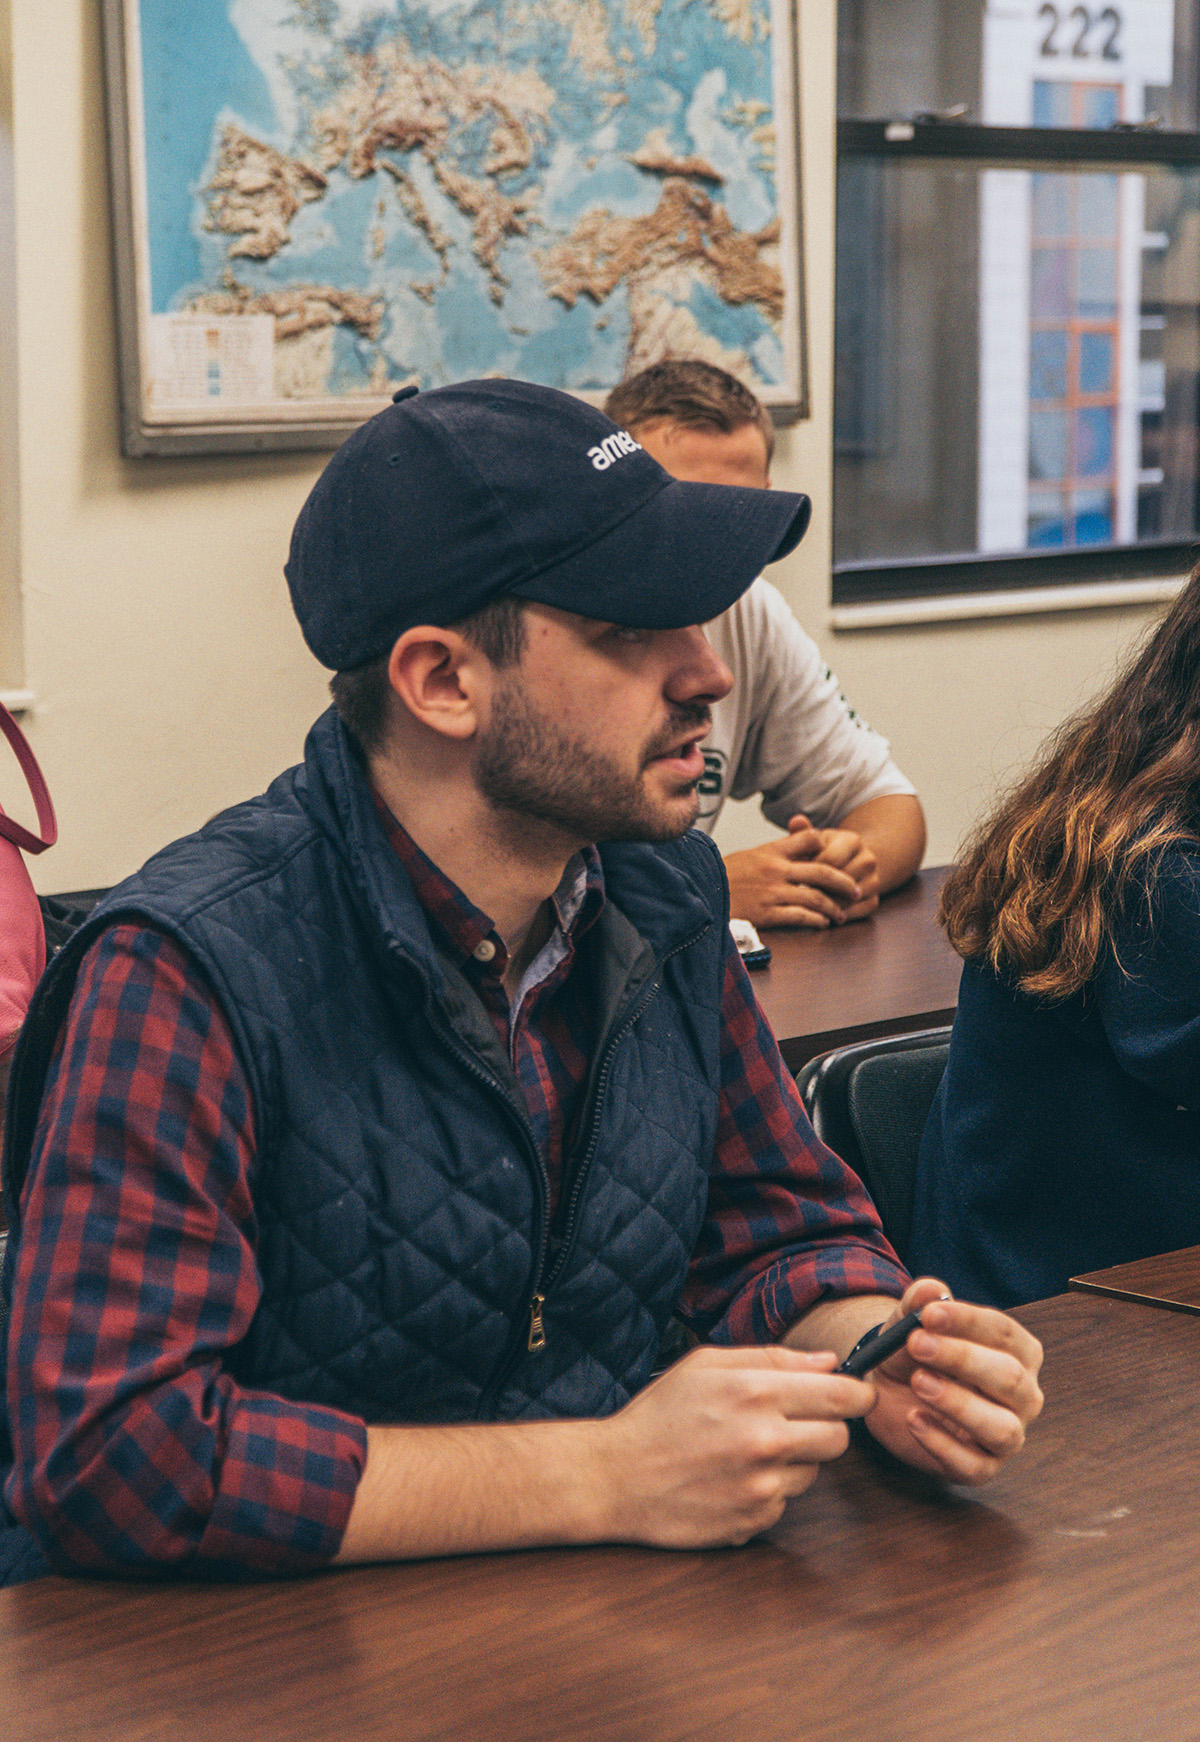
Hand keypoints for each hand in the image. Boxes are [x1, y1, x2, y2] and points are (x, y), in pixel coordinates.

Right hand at [594, 1344, 873, 1547]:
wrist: (617, 1478)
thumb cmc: (659, 1415)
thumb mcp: (706, 1365)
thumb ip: (772, 1358)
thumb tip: (829, 1363)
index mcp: (754, 1393)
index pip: (840, 1396)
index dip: (859, 1394)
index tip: (859, 1394)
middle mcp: (765, 1441)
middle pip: (839, 1437)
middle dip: (827, 1427)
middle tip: (796, 1422)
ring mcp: (761, 1486)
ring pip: (813, 1471)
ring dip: (794, 1460)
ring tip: (747, 1450)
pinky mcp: (754, 1521)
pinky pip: (785, 1502)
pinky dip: (769, 1490)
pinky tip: (733, 1478)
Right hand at [724, 815, 872, 929]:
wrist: (701, 891)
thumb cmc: (726, 874)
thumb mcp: (752, 854)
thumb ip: (779, 850)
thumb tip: (807, 843)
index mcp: (772, 851)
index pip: (810, 839)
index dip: (827, 847)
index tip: (839, 857)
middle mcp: (775, 870)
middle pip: (822, 872)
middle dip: (844, 883)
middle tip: (855, 891)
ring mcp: (772, 892)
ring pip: (815, 898)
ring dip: (832, 907)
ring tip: (840, 914)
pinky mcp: (766, 913)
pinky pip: (799, 916)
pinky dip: (815, 920)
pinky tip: (822, 923)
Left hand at [804, 818, 880, 920]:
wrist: (850, 863)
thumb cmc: (824, 851)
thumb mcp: (814, 840)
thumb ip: (803, 833)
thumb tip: (796, 820)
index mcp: (852, 840)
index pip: (829, 861)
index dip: (809, 870)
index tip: (794, 876)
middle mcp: (868, 860)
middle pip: (839, 882)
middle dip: (817, 889)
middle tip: (797, 896)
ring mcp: (874, 881)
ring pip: (847, 899)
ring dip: (827, 905)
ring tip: (808, 906)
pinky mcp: (874, 900)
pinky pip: (856, 913)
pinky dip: (838, 916)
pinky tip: (822, 914)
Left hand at [861, 1278, 1043, 1485]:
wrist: (889, 1389)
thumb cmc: (915, 1352)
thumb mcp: (911, 1321)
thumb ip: (919, 1301)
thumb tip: (933, 1290)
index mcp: (1019, 1353)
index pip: (1005, 1334)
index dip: (967, 1322)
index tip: (928, 1315)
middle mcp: (1023, 1396)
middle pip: (1009, 1379)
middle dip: (962, 1358)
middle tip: (917, 1343)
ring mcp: (1007, 1435)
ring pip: (1002, 1429)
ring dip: (959, 1404)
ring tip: (918, 1382)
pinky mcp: (982, 1468)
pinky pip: (975, 1466)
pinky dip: (943, 1445)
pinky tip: (914, 1420)